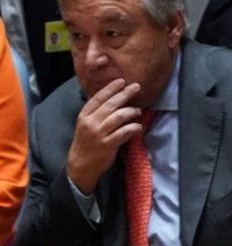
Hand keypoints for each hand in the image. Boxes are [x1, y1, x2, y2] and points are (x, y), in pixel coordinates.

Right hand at [66, 79, 142, 194]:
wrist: (80, 165)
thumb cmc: (86, 142)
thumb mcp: (85, 124)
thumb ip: (96, 112)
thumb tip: (112, 98)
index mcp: (84, 115)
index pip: (98, 98)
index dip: (110, 88)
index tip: (121, 81)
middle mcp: (91, 123)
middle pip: (111, 104)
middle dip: (125, 94)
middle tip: (136, 87)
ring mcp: (99, 134)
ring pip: (119, 117)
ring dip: (131, 111)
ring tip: (138, 111)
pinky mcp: (107, 145)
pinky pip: (123, 132)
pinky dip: (133, 128)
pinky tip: (138, 127)